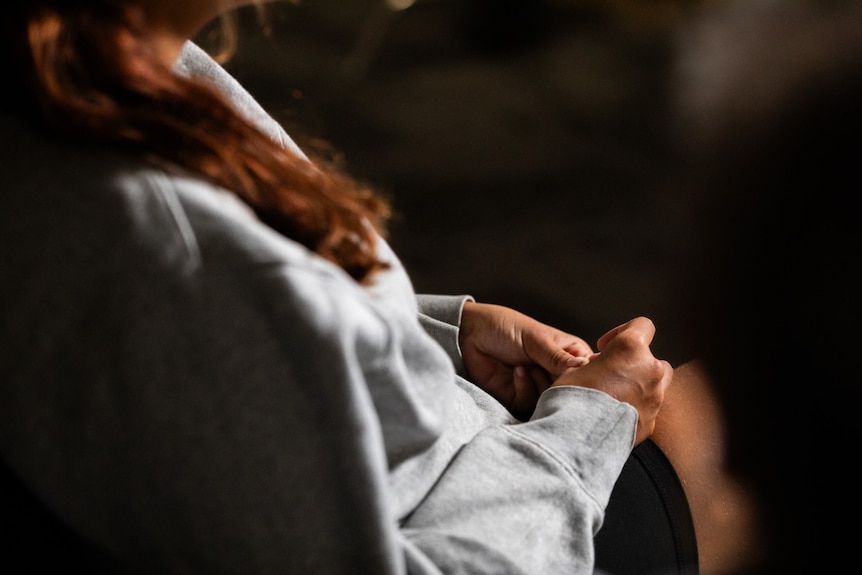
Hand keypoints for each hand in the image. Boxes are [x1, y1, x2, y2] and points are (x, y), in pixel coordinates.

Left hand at [459, 302, 592, 418]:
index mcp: (570, 355)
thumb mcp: (536, 338)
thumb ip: (558, 357)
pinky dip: (525, 390)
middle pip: (572, 393)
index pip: (589, 373)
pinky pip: (530, 406)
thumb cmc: (507, 327)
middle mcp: (557, 374)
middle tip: (548, 372)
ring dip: (540, 385)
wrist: (471, 334)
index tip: (577, 375)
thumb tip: (583, 367)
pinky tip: (518, 372)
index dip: (587, 378)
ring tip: (528, 365)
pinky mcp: (518, 399)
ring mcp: (538, 387)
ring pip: (552, 402)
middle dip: (561, 386)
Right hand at [551, 316, 671, 443]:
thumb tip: (596, 368)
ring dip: (638, 386)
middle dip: (633, 364)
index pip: (643, 325)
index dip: (622, 331)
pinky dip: (634, 409)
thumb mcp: (573, 370)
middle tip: (609, 373)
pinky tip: (612, 415)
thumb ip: (593, 364)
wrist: (577, 438)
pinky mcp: (651, 422)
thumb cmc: (572, 398)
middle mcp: (649, 371)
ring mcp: (655, 399)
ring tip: (612, 395)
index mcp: (630, 350)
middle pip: (653, 358)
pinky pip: (646, 409)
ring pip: (656, 385)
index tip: (605, 346)